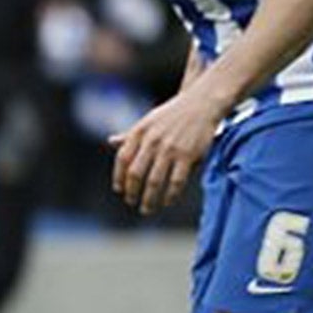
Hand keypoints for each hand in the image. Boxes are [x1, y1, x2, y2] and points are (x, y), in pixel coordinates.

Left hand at [109, 88, 224, 215]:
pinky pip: (176, 182)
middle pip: (135, 174)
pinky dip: (170, 195)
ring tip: (147, 209)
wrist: (201, 103)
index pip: (122, 159)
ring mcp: (169, 148)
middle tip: (132, 203)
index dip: (118, 177)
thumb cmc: (173, 114)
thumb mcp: (148, 121)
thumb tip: (110, 142)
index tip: (119, 190)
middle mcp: (151, 141)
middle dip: (132, 192)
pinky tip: (167, 202)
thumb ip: (131, 135)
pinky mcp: (187, 155)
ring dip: (149, 199)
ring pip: (154, 182)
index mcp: (139, 132)